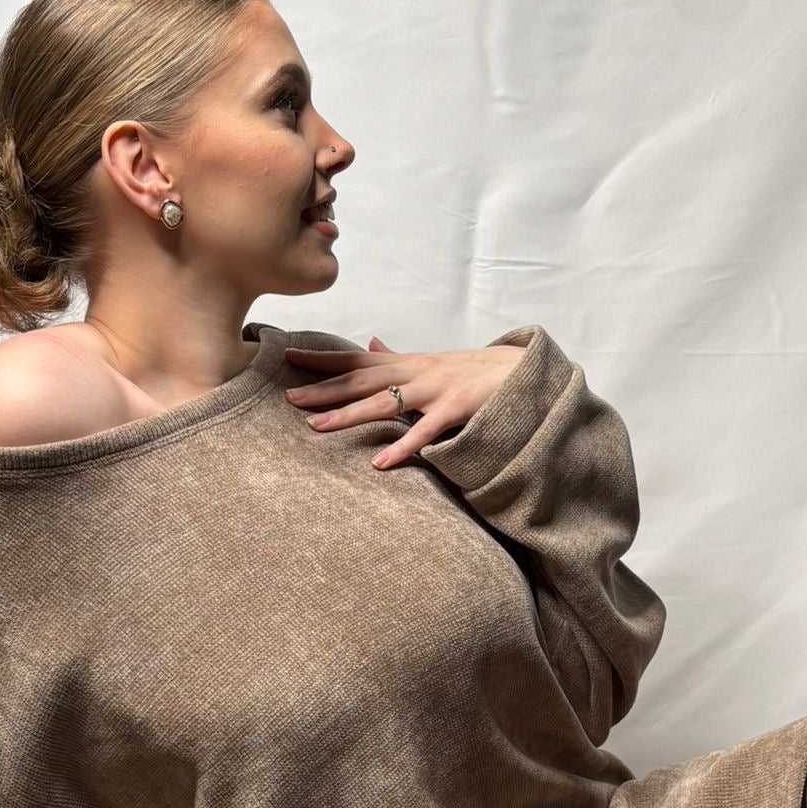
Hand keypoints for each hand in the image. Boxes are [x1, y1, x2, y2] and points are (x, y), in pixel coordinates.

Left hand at [282, 336, 525, 467]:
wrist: (518, 371)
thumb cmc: (472, 371)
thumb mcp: (428, 361)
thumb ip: (395, 357)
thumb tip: (368, 344)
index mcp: (407, 363)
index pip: (356, 359)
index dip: (322, 359)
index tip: (288, 356)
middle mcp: (415, 372)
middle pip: (361, 380)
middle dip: (324, 388)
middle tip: (289, 397)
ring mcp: (434, 390)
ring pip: (383, 402)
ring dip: (349, 414)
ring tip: (317, 427)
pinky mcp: (455, 410)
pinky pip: (424, 432)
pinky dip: (402, 448)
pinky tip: (380, 463)